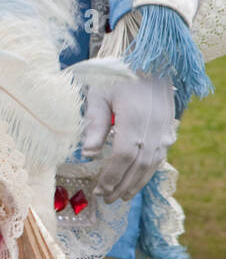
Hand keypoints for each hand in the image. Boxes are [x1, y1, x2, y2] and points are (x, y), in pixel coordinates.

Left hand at [81, 74, 176, 202]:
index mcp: (134, 119)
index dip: (111, 177)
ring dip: (136, 183)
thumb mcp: (99, 93)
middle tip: (106, 199)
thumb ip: (95, 123)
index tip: (98, 190)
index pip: (123, 157)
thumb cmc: (118, 73)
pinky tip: (136, 180)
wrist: (150, 59)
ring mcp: (164, 130)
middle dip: (121, 186)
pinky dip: (147, 171)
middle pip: (138, 166)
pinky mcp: (168, 128)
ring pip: (151, 164)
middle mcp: (153, 128)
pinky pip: (159, 156)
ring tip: (120, 196)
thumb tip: (88, 154)